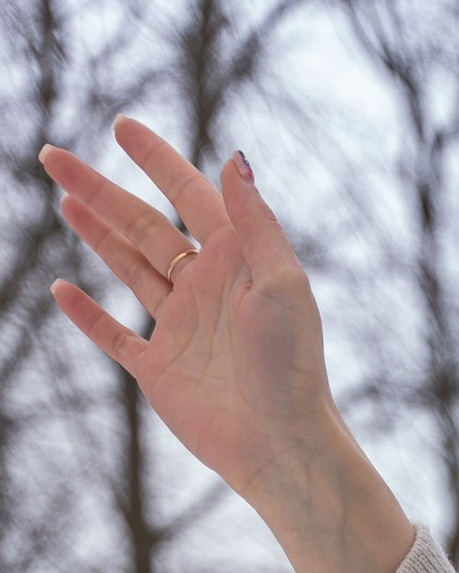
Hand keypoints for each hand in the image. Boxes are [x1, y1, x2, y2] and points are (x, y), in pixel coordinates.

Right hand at [42, 120, 413, 572]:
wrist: (282, 445)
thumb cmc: (292, 366)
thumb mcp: (282, 282)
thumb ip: (254, 220)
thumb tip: (234, 157)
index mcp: (236, 262)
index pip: (188, 196)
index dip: (155, 160)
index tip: (121, 127)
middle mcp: (206, 289)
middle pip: (143, 226)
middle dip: (99, 190)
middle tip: (53, 156)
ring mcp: (180, 328)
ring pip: (128, 268)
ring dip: (96, 234)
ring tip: (63, 199)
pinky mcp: (161, 371)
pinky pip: (116, 336)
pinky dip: (87, 314)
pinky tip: (61, 288)